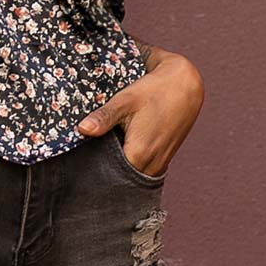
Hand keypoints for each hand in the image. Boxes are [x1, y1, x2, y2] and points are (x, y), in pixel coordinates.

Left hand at [77, 48, 203, 176]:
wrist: (184, 84)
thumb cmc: (154, 91)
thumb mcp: (125, 101)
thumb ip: (104, 118)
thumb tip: (82, 129)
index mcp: (140, 154)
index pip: (111, 178)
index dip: (95, 175)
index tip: (81, 169)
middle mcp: (152, 164)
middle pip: (123, 181)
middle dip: (106, 175)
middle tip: (88, 165)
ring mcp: (160, 163)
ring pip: (134, 176)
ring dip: (120, 171)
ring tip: (103, 158)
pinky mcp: (164, 158)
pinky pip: (144, 170)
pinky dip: (132, 165)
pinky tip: (121, 152)